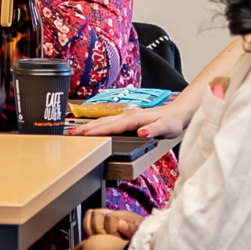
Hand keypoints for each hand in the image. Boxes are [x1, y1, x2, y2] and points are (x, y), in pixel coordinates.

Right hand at [69, 78, 216, 138]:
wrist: (179, 114)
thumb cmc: (173, 121)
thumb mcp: (167, 127)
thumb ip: (154, 129)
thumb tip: (141, 131)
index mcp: (134, 118)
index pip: (111, 126)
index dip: (97, 131)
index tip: (84, 135)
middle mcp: (128, 116)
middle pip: (103, 122)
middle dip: (86, 128)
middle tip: (71, 135)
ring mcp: (127, 117)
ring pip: (104, 121)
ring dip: (90, 126)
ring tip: (76, 132)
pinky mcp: (128, 119)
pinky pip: (109, 122)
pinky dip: (98, 126)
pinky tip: (93, 129)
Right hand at [85, 207, 143, 240]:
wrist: (142, 241)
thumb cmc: (142, 238)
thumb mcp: (142, 234)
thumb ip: (133, 229)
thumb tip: (120, 224)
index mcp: (124, 215)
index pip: (110, 218)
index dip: (111, 231)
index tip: (116, 241)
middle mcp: (112, 214)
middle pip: (97, 213)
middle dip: (98, 229)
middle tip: (103, 242)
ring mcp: (104, 218)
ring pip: (90, 215)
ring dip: (89, 229)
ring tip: (94, 241)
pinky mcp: (99, 226)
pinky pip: (87, 222)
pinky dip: (86, 231)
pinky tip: (89, 241)